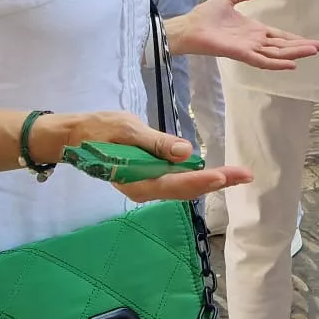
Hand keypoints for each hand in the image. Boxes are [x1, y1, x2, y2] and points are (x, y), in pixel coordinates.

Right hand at [31, 110, 251, 202]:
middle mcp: (145, 188)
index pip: (178, 183)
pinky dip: (195, 178)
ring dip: (210, 181)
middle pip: (186, 189)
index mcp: (138, 179)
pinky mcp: (145, 178)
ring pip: (182, 187)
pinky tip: (212, 174)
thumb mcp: (127, 130)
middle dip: (217, 182)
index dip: (204, 180)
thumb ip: (156, 142)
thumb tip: (187, 152)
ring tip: (237, 175)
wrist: (72, 137)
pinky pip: (174, 181)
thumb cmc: (97, 130)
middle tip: (246, 175)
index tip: (227, 175)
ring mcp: (145, 185)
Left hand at [170, 0, 318, 68]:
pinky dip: (276, 63)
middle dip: (303, 47)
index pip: (280, 37)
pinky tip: (291, 64)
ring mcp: (249, 49)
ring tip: (313, 52)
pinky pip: (262, 60)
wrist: (188, 27)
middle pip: (283, 47)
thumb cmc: (206, 16)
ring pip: (277, 54)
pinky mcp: (240, 53)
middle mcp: (255, 42)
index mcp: (255, 31)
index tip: (315, 42)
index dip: (297, 39)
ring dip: (295, 53)